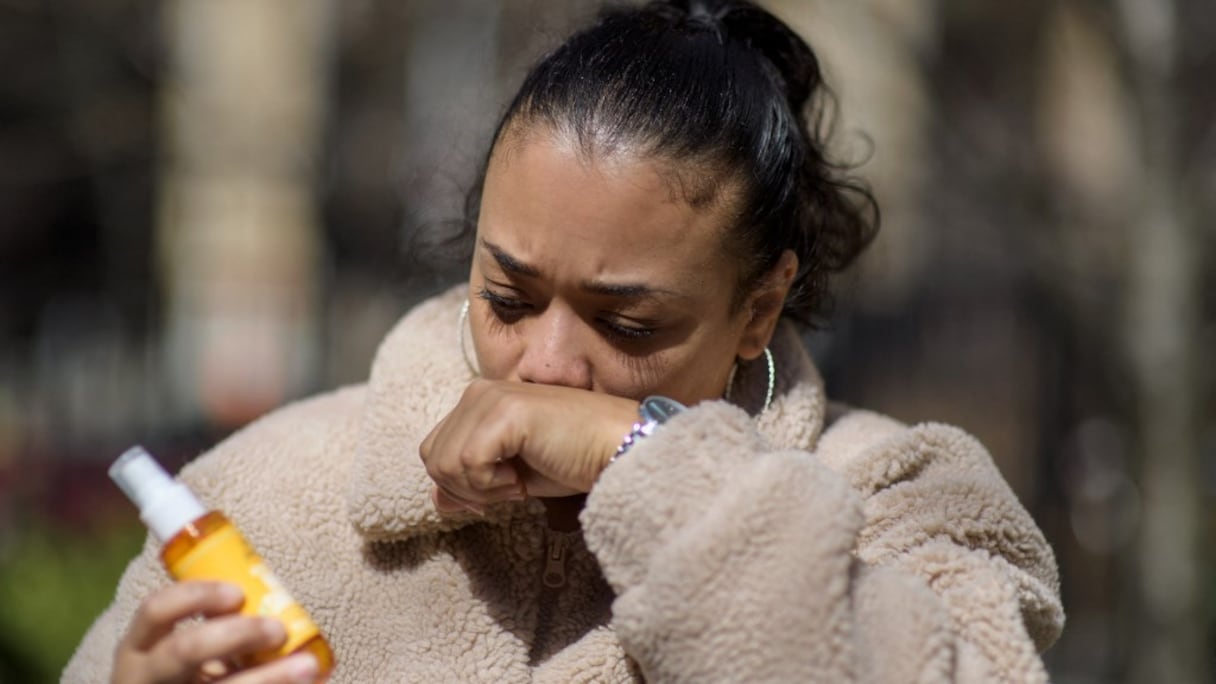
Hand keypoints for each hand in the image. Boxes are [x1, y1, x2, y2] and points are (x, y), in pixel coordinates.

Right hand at [113, 581, 320, 683]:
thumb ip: (213, 632)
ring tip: (309, 666)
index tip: (238, 593)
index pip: (155, 610)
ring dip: (270, 677)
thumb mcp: (180, 656)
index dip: (196, 596)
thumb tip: (275, 609)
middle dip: (237, 635)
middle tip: (279, 629)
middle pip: (185, 650)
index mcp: (138, 649)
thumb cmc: (181, 680)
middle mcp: (144, 679)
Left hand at [419, 379, 638, 512]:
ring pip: (444, 463)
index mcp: (480, 400)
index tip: (500, 492)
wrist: (617, 447)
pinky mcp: (504, 413)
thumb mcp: (513, 475)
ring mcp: (490, 399)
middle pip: (433, 457)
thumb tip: (438, 501)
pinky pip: (468, 464)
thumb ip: (473, 481)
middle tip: (511, 487)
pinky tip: (522, 478)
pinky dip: (493, 484)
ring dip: (481, 488)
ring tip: (518, 480)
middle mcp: (479, 392)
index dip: (460, 483)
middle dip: (466, 488)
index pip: (435, 449)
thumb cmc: (573, 459)